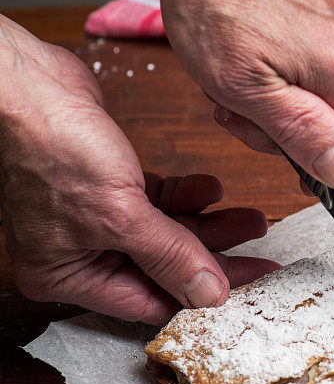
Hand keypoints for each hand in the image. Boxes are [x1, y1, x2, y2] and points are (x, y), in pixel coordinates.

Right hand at [0, 16, 278, 324]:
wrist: (24, 82)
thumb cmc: (48, 147)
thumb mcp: (119, 214)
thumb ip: (170, 256)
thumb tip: (209, 294)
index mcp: (70, 275)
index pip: (151, 301)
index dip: (203, 294)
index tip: (249, 283)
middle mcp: (82, 251)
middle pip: (165, 267)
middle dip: (215, 256)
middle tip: (260, 252)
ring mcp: (98, 216)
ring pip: (169, 233)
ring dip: (210, 224)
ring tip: (252, 219)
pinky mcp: (112, 184)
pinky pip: (161, 201)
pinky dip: (188, 195)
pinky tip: (212, 188)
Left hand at [161, 0, 333, 188]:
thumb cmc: (213, 5)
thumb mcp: (243, 86)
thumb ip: (299, 132)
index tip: (302, 174)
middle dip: (289, 135)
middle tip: (241, 113)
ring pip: (322, 103)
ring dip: (275, 107)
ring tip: (234, 82)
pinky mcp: (324, 24)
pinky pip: (311, 73)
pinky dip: (277, 80)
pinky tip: (246, 62)